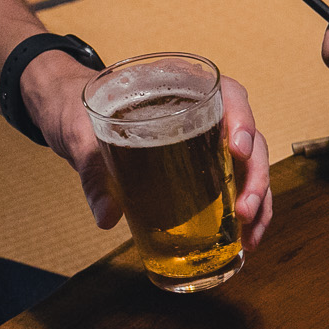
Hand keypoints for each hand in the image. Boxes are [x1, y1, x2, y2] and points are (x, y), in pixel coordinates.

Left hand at [24, 53, 273, 245]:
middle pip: (250, 140)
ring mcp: (209, 143)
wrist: (69, 116)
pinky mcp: (205, 169)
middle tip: (243, 210)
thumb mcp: (82, 136)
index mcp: (183, 88)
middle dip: (255, 178)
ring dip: (258, 203)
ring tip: (250, 237)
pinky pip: (236, 188)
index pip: (229, 94)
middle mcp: (206, 113)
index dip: (243, 119)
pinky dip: (245, 214)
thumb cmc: (80, 112)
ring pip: (250, 168)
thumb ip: (93, 173)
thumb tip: (107, 215)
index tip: (238, 149)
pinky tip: (245, 240)